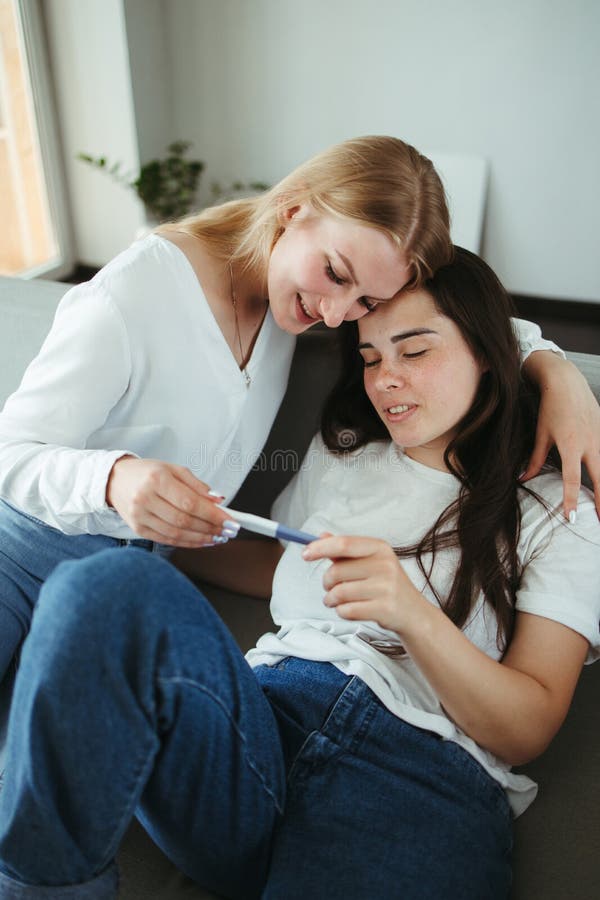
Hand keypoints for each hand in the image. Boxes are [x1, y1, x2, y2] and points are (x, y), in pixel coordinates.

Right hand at [106, 457, 234, 546]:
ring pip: (176, 533)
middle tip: (229, 531)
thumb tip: (218, 501)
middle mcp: (146, 499)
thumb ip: (197, 485)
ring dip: (201, 538)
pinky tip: (201, 541)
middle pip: (184, 520)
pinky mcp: (138, 529)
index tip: (231, 520)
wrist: (114, 480)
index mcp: (157, 479)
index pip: (190, 502)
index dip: (213, 515)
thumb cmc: (147, 473)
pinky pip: (167, 540)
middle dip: (211, 528)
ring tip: (219, 537)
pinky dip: (187, 543)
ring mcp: (140, 516)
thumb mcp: (173, 469)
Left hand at [302, 534, 424, 633]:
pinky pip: (347, 610)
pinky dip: (342, 612)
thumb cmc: (386, 585)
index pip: (343, 544)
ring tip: (338, 601)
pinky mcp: (384, 609)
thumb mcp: (371, 562)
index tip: (305, 554)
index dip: (320, 548)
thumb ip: (345, 550)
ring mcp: (386, 587)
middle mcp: (385, 565)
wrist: (413, 613)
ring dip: (332, 600)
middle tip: (331, 588)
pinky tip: (350, 610)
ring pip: (339, 593)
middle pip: (336, 571)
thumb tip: (321, 536)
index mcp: (379, 548)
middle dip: (327, 582)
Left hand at [520, 355, 599, 518]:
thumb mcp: (540, 435)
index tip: (571, 518)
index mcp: (571, 446)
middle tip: (599, 521)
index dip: (572, 501)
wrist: (567, 382)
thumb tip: (523, 479)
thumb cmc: (551, 409)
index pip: (572, 480)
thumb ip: (535, 460)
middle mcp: (590, 444)